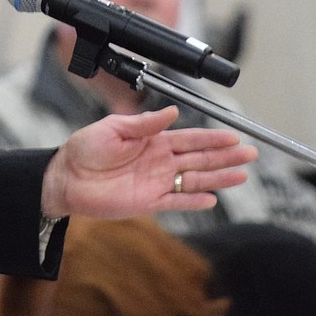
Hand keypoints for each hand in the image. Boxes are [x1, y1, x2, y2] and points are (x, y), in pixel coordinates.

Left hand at [39, 106, 256, 218]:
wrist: (66, 177)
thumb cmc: (85, 149)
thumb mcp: (114, 128)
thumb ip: (144, 123)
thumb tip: (172, 112)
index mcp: (153, 140)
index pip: (191, 138)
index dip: (213, 137)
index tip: (234, 136)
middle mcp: (160, 161)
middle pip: (200, 159)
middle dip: (226, 156)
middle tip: (250, 154)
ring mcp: (156, 182)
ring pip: (195, 181)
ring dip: (218, 178)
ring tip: (242, 176)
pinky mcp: (148, 202)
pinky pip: (177, 202)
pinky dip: (194, 201)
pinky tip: (213, 198)